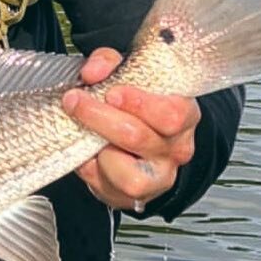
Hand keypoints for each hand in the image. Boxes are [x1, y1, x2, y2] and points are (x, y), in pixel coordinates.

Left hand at [62, 47, 200, 211]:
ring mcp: (158, 178)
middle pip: (138, 137)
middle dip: (100, 117)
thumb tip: (92, 72)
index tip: (111, 92)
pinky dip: (89, 167)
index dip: (139, 103)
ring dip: (97, 148)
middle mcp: (177, 150)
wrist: (134, 144)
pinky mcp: (133, 197)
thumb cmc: (133, 106)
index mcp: (184, 116)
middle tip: (75, 101)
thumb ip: (108, 64)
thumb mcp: (125, 74)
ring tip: (85, 130)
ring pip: (127, 173)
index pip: (172, 113)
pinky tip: (89, 151)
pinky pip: (105, 186)